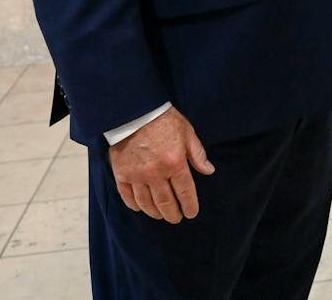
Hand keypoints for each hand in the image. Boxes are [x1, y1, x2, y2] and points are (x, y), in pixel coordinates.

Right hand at [109, 107, 214, 223]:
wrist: (134, 112)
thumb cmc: (164, 120)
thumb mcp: (187, 133)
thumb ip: (198, 154)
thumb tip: (209, 171)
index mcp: (175, 163)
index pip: (185, 192)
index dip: (189, 205)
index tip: (191, 213)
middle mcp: (156, 173)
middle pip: (165, 202)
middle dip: (173, 213)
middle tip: (176, 219)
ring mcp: (137, 176)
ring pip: (146, 203)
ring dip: (155, 212)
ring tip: (161, 216)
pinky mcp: (121, 174)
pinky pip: (127, 196)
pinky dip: (134, 205)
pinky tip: (140, 208)